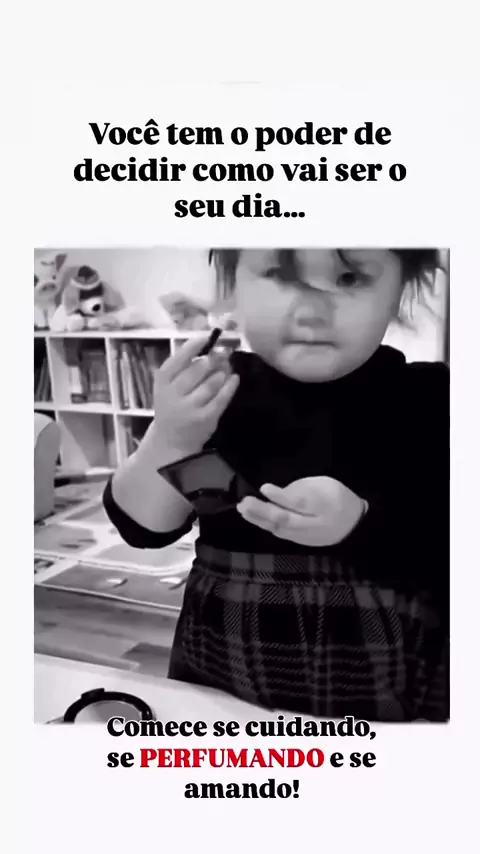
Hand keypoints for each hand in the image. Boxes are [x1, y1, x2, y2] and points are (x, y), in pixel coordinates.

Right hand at [151, 334, 239, 456]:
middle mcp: (173, 394)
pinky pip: (221, 398)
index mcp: (162, 382)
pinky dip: (230, 386)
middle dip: (212, 359)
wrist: (171, 439)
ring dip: (221, 372)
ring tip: (226, 367)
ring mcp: (190, 408)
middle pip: (197, 370)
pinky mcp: (205, 418)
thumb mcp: (167, 386)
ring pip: (211, 383)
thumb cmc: (170, 405)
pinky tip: (234, 379)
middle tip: (221, 354)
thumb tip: (207, 345)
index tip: (206, 337)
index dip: (193, 346)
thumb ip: (182, 367)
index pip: (177, 359)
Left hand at [237, 477, 367, 545]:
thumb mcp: (324, 486)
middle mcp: (311, 526)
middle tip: (245, 502)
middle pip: (284, 519)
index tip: (264, 488)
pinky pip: (280, 533)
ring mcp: (304, 536)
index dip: (281, 497)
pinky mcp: (299, 540)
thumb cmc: (337, 499)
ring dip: (259, 519)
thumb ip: (302, 490)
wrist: (353, 525)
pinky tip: (255, 518)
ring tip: (243, 509)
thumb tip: (276, 492)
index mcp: (321, 507)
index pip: (298, 503)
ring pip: (279, 528)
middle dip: (262, 511)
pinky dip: (266, 525)